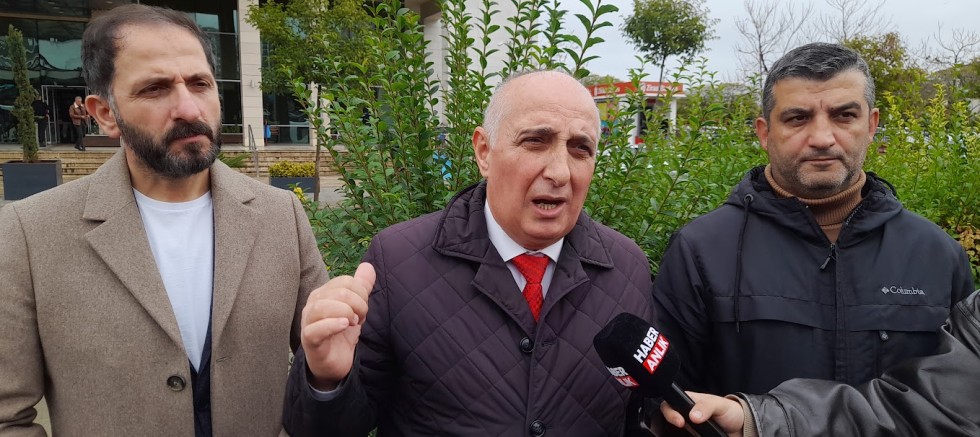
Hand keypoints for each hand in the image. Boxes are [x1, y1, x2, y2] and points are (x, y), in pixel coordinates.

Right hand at [300, 262, 375, 390]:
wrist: (334, 363)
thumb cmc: (342, 334)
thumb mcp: (356, 309)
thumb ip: (362, 287)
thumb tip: (368, 266)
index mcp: (323, 293)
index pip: (345, 281)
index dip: (361, 294)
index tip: (363, 311)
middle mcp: (313, 304)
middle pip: (340, 292)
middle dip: (358, 305)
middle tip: (359, 320)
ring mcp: (308, 321)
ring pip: (324, 307)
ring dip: (346, 313)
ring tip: (353, 323)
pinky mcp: (309, 339)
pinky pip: (316, 329)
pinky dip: (332, 325)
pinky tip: (345, 325)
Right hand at [660, 392, 745, 436]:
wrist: (742, 428)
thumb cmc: (730, 411)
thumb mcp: (719, 404)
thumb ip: (706, 406)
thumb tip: (692, 415)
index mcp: (688, 402)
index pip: (669, 404)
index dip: (670, 412)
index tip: (679, 421)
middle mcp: (685, 416)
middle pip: (668, 420)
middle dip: (670, 424)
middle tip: (681, 427)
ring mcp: (689, 429)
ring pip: (674, 433)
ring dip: (678, 434)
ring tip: (691, 435)